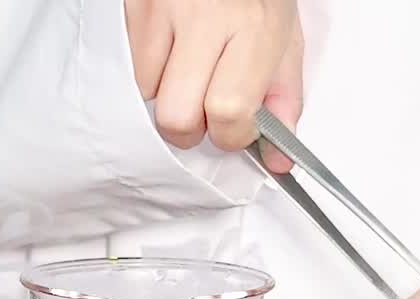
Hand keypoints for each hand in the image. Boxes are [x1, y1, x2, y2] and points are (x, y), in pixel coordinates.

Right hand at [124, 0, 303, 171]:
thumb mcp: (286, 40)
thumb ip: (283, 100)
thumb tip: (276, 162)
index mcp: (252, 28)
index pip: (228, 110)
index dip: (231, 134)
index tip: (237, 127)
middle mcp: (204, 19)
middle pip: (176, 117)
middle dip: (192, 129)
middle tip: (206, 111)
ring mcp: (161, 11)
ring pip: (148, 95)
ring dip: (169, 96)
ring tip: (191, 68)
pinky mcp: (134, 7)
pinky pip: (133, 67)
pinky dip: (151, 71)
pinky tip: (173, 49)